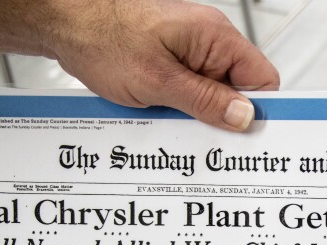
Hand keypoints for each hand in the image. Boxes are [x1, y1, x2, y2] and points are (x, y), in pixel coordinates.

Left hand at [44, 0, 278, 130]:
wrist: (64, 23)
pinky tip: (162, 117)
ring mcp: (189, 53)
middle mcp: (207, 42)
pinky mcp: (172, 64)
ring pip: (211, 97)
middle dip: (222, 119)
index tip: (248, 137)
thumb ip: (206, 101)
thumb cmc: (102, 36)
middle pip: (237, 92)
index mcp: (215, 37)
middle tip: (206, 140)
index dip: (258, 111)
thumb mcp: (158, 80)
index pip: (262, 79)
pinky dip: (179, 110)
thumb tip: (245, 117)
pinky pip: (189, 93)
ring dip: (196, 116)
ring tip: (172, 123)